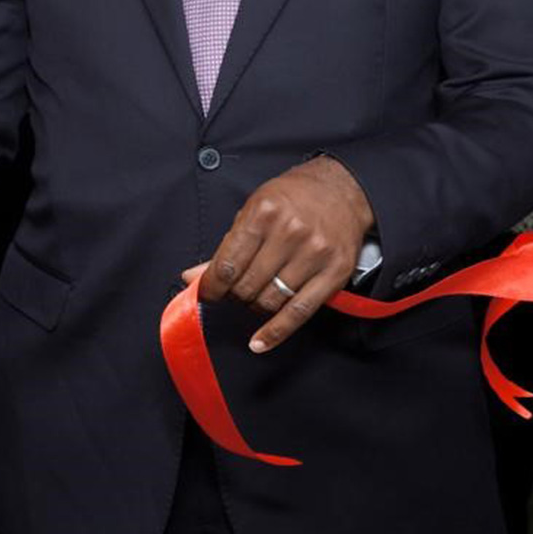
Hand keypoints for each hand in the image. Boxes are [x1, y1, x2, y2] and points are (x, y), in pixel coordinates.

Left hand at [194, 156, 374, 354]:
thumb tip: (192, 278)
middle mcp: (290, 232)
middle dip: (234, 295)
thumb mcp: (252, 211)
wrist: (341, 191)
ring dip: (254, 307)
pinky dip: (275, 332)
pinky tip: (259, 342)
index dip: (211, 286)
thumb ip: (225, 248)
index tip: (204, 294)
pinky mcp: (334, 273)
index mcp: (264, 213)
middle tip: (234, 291)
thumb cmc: (291, 199)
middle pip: (248, 285)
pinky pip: (299, 312)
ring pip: (270, 301)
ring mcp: (314, 253)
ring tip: (254, 297)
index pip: (228, 264)